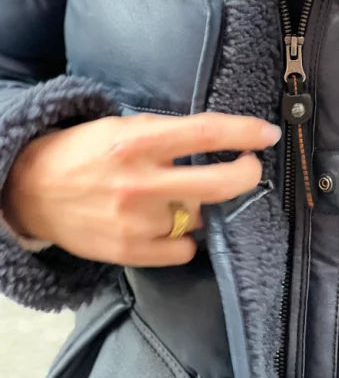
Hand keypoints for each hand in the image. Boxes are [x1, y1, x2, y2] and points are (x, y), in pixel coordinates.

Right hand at [1, 112, 281, 266]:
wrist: (32, 189)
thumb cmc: (85, 151)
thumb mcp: (125, 126)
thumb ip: (170, 134)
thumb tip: (221, 141)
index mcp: (139, 140)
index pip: (207, 132)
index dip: (245, 132)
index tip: (268, 134)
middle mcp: (140, 181)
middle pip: (219, 183)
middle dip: (247, 175)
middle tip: (251, 167)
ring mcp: (136, 221)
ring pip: (200, 216)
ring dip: (200, 206)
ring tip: (178, 195)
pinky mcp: (129, 251)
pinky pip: (183, 248)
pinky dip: (184, 237)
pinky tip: (169, 223)